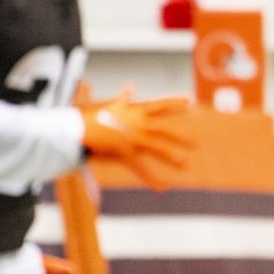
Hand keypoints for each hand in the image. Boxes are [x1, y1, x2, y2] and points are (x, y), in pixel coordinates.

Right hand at [77, 89, 195, 189]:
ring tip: (184, 163)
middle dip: (179, 136)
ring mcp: (132, 140)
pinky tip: (163, 188)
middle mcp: (136, 125)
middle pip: (163, 130)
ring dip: (170, 156)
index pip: (159, 104)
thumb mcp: (111, 105)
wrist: (78, 129)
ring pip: (156, 149)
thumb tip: (129, 85)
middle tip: (195, 142)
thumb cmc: (93, 117)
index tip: (189, 100)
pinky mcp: (125, 154)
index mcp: (134, 111)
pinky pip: (141, 169)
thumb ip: (123, 97)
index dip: (174, 102)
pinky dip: (152, 179)